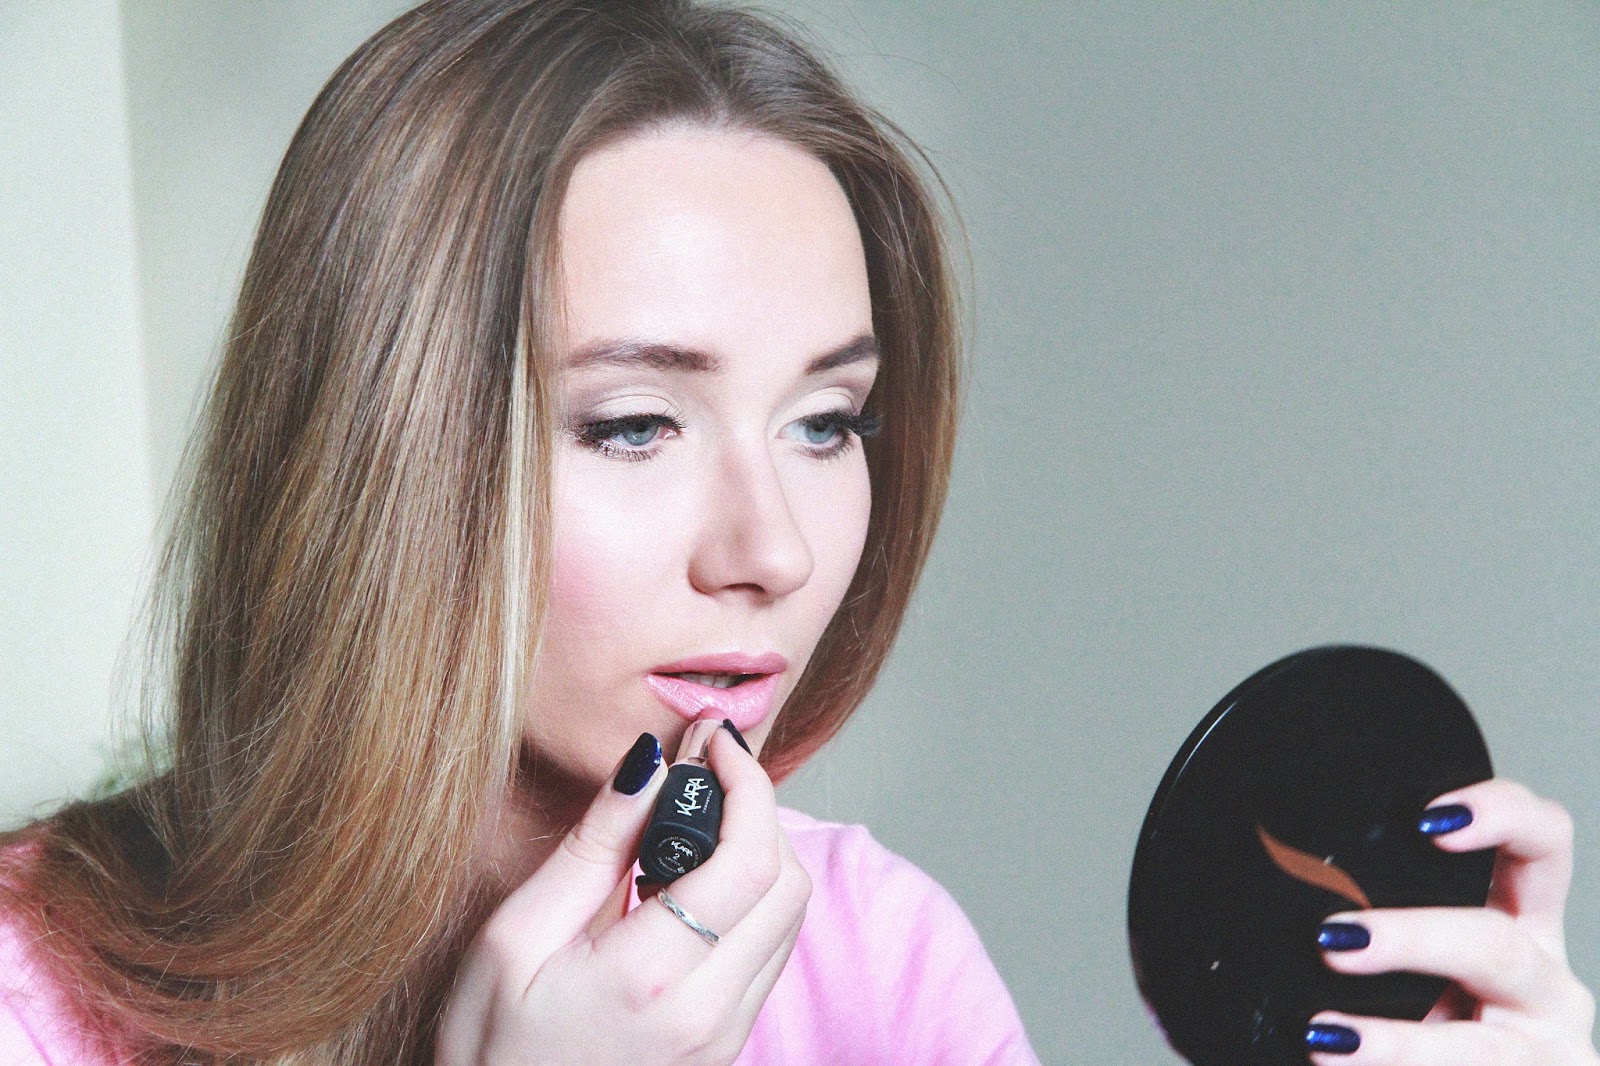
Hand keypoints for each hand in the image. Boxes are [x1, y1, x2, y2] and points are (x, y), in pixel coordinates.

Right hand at [437, 728, 811, 1064]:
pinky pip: (769, 954)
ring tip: (694, 823)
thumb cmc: (489, 1054)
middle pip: (788, 883)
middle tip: (704, 772)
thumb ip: (592, 848)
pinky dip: (752, 900)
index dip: (745, 782)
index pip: (750, 860)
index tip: (713, 741)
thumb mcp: (512, 939)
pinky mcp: (727, 1048)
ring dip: (760, 852)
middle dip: (758, 809)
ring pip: (788, 918)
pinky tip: (692, 884)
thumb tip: (648, 764)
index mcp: (651, 979)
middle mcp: (710, 1012)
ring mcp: (726, 1037)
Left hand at [1307, 778, 1598, 1063]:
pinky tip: (1335, 1062)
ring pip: (1481, 1046)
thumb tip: (1264, 881)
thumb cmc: (1418, 1006)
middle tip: (1331, 940)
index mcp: (1520, 919)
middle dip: (1413, 941)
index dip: (1502, 816)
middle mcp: (1543, 979)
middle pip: (1496, 945)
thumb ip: (1366, 914)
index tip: (1427, 821)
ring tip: (1325, 1036)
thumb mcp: (1409, 953)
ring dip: (1398, 1042)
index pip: (1541, 842)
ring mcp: (1544, 1048)